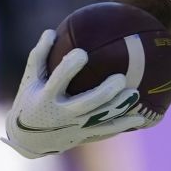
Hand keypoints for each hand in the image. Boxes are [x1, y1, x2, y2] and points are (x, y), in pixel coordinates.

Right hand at [3, 30, 159, 158]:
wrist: (28, 139)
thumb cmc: (30, 100)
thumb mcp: (31, 79)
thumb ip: (41, 54)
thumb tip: (51, 30)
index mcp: (47, 97)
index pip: (58, 80)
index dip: (69, 68)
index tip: (82, 52)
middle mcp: (62, 114)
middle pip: (86, 103)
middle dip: (104, 92)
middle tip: (120, 78)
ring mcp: (74, 127)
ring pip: (100, 119)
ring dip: (118, 107)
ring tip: (135, 93)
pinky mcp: (83, 135)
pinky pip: (106, 130)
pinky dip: (123, 124)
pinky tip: (141, 117)